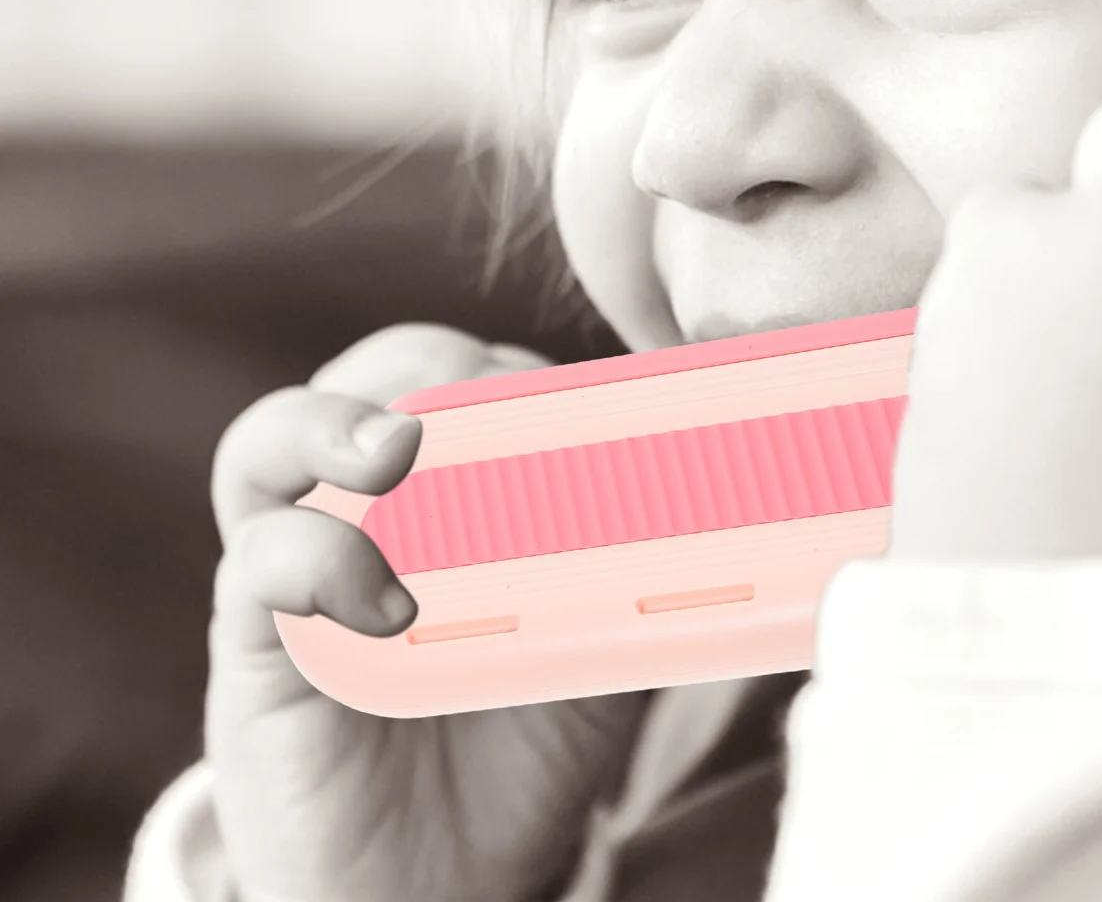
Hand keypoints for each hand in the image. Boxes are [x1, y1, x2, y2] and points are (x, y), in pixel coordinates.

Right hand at [206, 326, 651, 901]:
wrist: (442, 877)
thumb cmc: (522, 733)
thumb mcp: (605, 633)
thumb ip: (646, 560)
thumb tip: (733, 491)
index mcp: (457, 478)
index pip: (474, 374)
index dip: (510, 366)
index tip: (575, 393)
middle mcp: (371, 499)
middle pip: (377, 375)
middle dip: (428, 363)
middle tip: (479, 390)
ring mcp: (304, 557)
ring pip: (278, 435)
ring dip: (337, 421)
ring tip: (396, 452)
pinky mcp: (256, 636)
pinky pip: (260, 560)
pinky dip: (319, 558)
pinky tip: (388, 603)